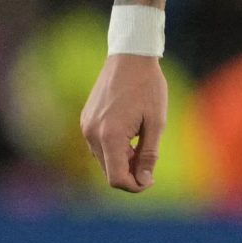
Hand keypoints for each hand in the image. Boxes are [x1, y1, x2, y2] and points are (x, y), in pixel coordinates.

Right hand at [80, 54, 168, 192]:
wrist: (130, 56)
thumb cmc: (147, 87)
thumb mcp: (156, 123)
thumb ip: (149, 155)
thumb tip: (143, 180)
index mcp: (109, 136)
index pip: (116, 178)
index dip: (134, 186)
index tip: (150, 180)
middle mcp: (91, 133)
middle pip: (109, 172)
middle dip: (129, 173)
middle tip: (150, 160)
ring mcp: (85, 126)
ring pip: (104, 160)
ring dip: (122, 160)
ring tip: (141, 142)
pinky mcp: (85, 120)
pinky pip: (99, 146)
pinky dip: (114, 148)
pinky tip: (130, 134)